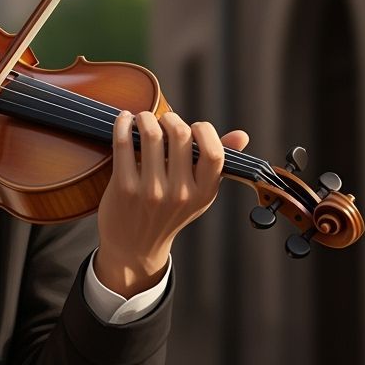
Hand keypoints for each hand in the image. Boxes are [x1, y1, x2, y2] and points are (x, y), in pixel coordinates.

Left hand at [94, 110, 248, 297]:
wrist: (133, 247)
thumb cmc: (167, 213)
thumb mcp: (197, 195)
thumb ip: (215, 164)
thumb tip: (242, 135)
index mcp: (203, 193)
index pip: (214, 153)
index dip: (204, 131)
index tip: (193, 127)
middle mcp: (180, 193)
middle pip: (180, 136)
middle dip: (170, 119)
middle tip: (162, 119)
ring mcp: (151, 191)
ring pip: (151, 135)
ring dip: (145, 117)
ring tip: (142, 118)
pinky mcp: (124, 187)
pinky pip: (124, 143)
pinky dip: (122, 124)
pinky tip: (124, 120)